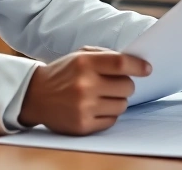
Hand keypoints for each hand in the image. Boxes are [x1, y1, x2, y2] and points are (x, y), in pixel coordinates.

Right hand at [18, 47, 150, 134]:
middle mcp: (84, 84)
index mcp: (84, 63)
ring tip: (102, 97)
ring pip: (122, 105)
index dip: (138, 66)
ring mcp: (84, 107)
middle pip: (127, 86)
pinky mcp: (83, 125)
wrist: (35, 95)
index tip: (147, 69)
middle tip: (115, 84)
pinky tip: (95, 108)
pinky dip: (108, 114)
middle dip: (125, 85)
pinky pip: (112, 120)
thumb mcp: (79, 56)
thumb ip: (105, 56)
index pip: (120, 63)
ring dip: (118, 100)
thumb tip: (135, 63)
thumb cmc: (63, 73)